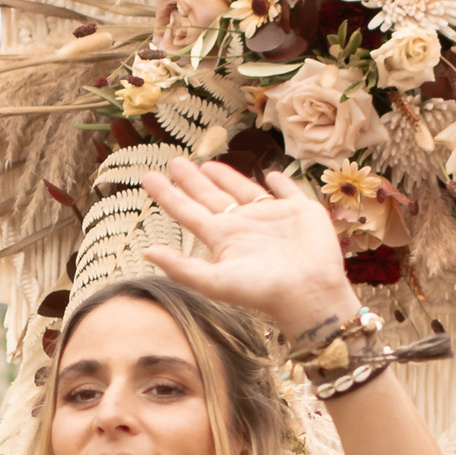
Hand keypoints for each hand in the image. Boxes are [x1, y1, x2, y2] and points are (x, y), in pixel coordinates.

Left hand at [142, 160, 357, 340]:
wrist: (309, 292)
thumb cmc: (263, 290)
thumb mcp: (216, 281)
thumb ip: (182, 268)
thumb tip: (146, 252)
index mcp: (223, 238)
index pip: (188, 211)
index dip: (168, 195)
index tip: (148, 178)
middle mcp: (244, 226)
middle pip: (211, 196)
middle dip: (192, 180)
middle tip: (175, 162)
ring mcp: (272, 217)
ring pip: (243, 190)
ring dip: (227, 177)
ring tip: (208, 165)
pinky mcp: (300, 211)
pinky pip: (287, 191)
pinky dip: (280, 182)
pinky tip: (272, 174)